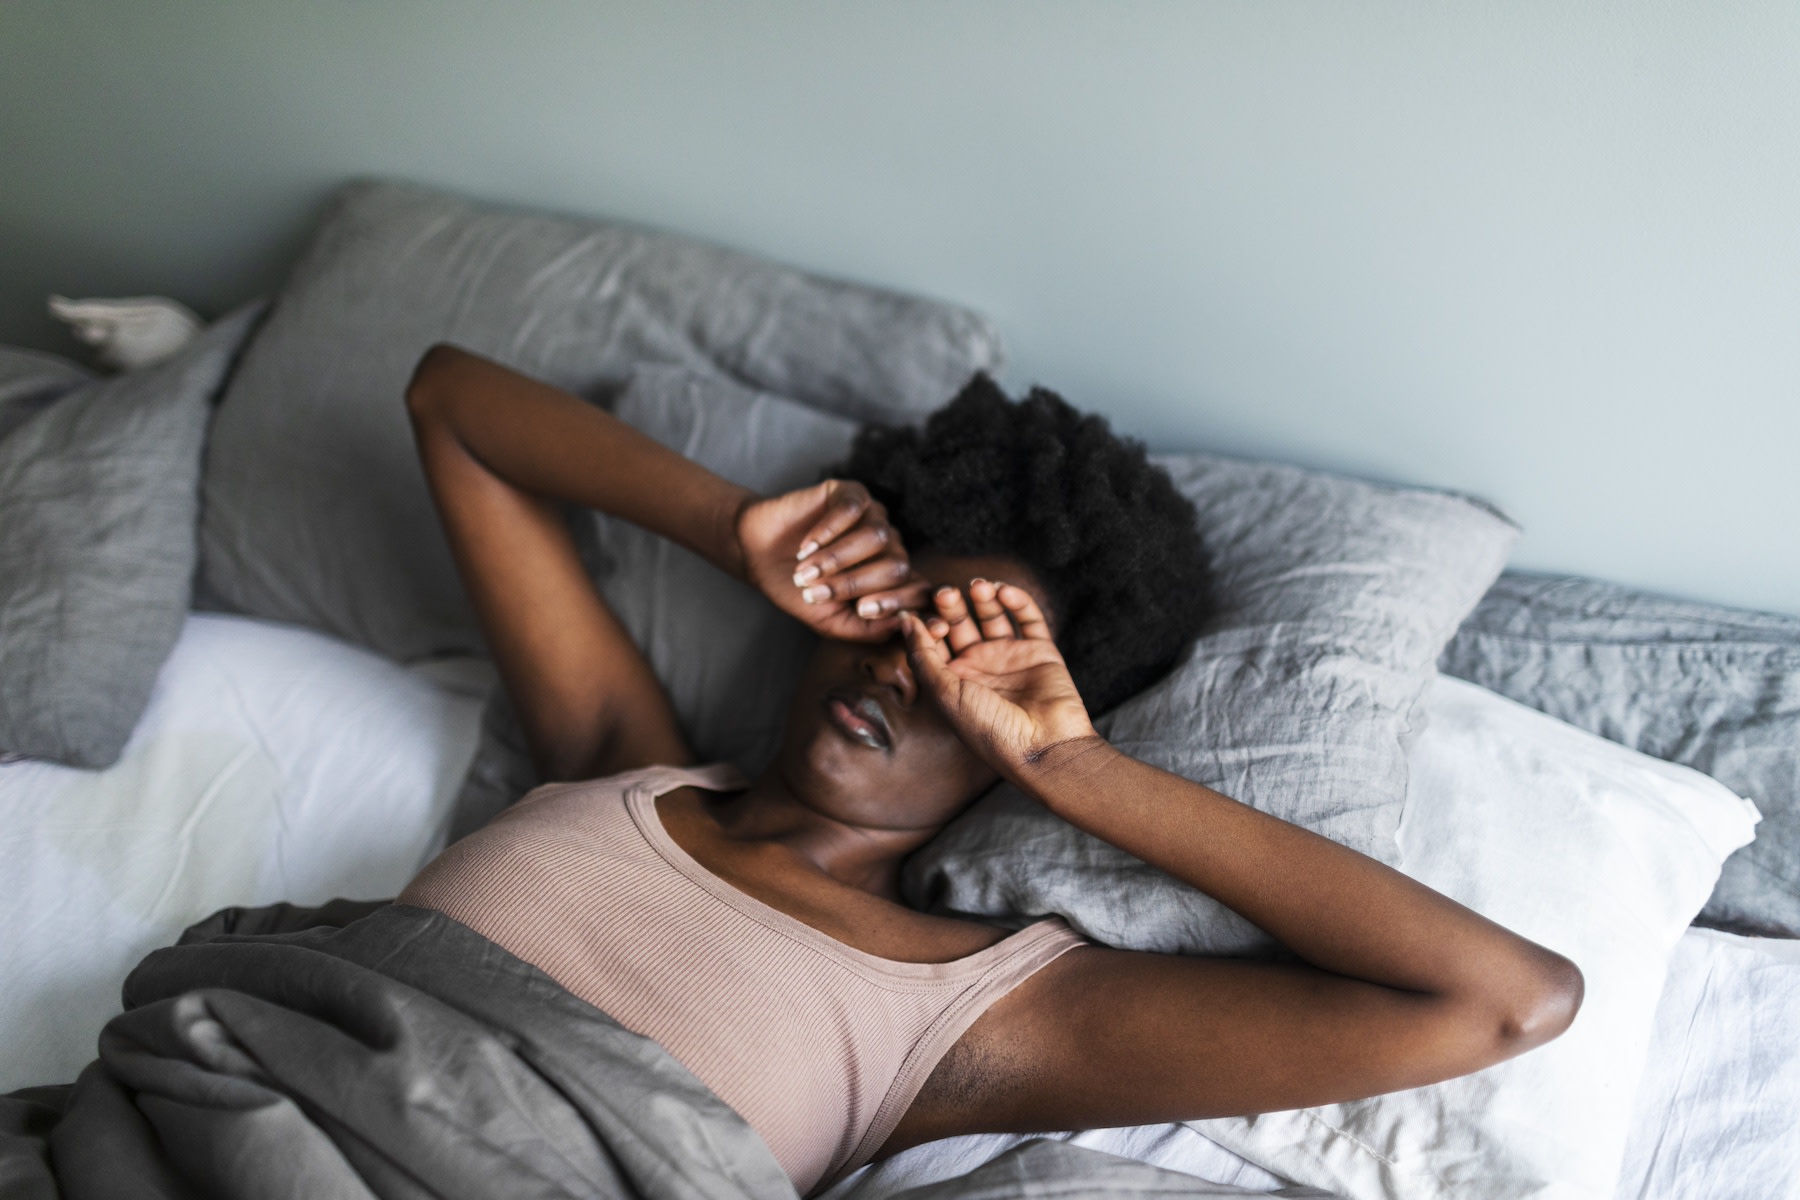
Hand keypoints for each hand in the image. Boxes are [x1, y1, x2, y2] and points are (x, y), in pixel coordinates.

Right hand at [736, 479, 931, 641]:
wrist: (757, 554)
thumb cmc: (797, 589)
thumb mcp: (830, 621)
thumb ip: (867, 629)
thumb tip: (903, 623)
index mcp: (891, 580)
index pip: (917, 590)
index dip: (898, 602)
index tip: (864, 610)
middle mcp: (889, 546)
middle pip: (896, 565)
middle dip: (854, 583)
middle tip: (815, 593)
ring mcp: (873, 517)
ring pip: (876, 537)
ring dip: (837, 558)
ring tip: (804, 572)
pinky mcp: (851, 493)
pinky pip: (853, 509)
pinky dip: (829, 530)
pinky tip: (806, 546)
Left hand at [899, 579, 1098, 778]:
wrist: (1043, 747)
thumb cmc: (989, 729)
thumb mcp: (944, 694)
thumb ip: (922, 656)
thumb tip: (905, 620)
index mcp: (952, 680)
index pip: (933, 641)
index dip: (928, 625)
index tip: (927, 619)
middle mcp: (980, 666)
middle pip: (960, 623)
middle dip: (950, 606)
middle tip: (945, 592)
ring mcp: (1010, 657)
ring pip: (992, 615)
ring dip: (983, 597)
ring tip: (977, 587)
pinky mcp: (1040, 651)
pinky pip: (1028, 619)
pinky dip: (1017, 601)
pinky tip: (1004, 592)